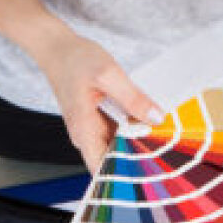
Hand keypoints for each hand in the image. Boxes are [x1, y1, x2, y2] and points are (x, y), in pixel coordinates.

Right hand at [31, 28, 159, 173]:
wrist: (57, 49)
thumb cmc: (74, 60)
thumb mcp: (109, 75)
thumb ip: (133, 98)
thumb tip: (156, 117)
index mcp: (84, 130)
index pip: (104, 169)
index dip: (127, 173)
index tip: (152, 165)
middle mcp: (86, 135)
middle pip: (115, 159)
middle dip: (140, 155)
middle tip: (165, 143)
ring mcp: (91, 130)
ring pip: (119, 146)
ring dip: (138, 140)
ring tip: (161, 130)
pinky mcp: (97, 121)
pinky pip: (118, 132)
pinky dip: (133, 127)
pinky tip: (147, 118)